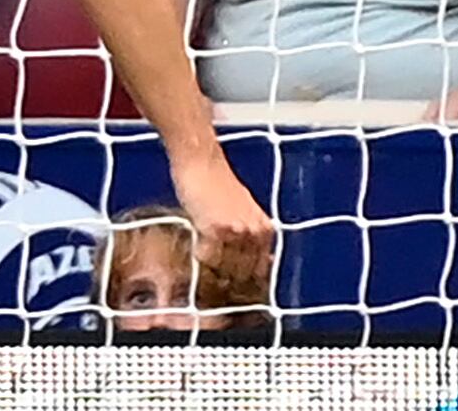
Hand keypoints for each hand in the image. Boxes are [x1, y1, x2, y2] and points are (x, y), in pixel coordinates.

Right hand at [171, 153, 275, 316]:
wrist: (200, 159)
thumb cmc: (215, 181)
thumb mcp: (241, 210)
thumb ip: (248, 235)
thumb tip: (254, 264)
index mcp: (264, 230)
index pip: (259, 271)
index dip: (246, 286)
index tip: (234, 297)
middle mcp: (254, 233)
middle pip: (243, 274)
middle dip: (229, 285)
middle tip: (215, 296)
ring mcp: (235, 232)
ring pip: (224, 269)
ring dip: (213, 277)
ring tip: (202, 283)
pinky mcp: (214, 229)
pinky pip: (206, 257)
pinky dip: (198, 261)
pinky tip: (192, 257)